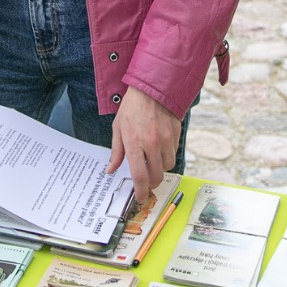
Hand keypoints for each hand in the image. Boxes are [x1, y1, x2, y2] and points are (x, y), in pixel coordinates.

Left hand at [107, 86, 180, 203]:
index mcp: (134, 143)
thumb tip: (110, 170)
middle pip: (156, 176)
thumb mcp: (118, 128)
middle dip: (151, 184)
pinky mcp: (176, 135)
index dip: (141, 191)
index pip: (140, 176)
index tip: (140, 197)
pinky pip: (173, 154)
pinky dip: (167, 157)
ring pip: (167, 167)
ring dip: (160, 170)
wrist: (152, 88)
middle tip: (146, 183)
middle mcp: (152, 143)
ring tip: (152, 163)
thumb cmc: (132, 107)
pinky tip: (159, 150)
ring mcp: (166, 140)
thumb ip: (116, 152)